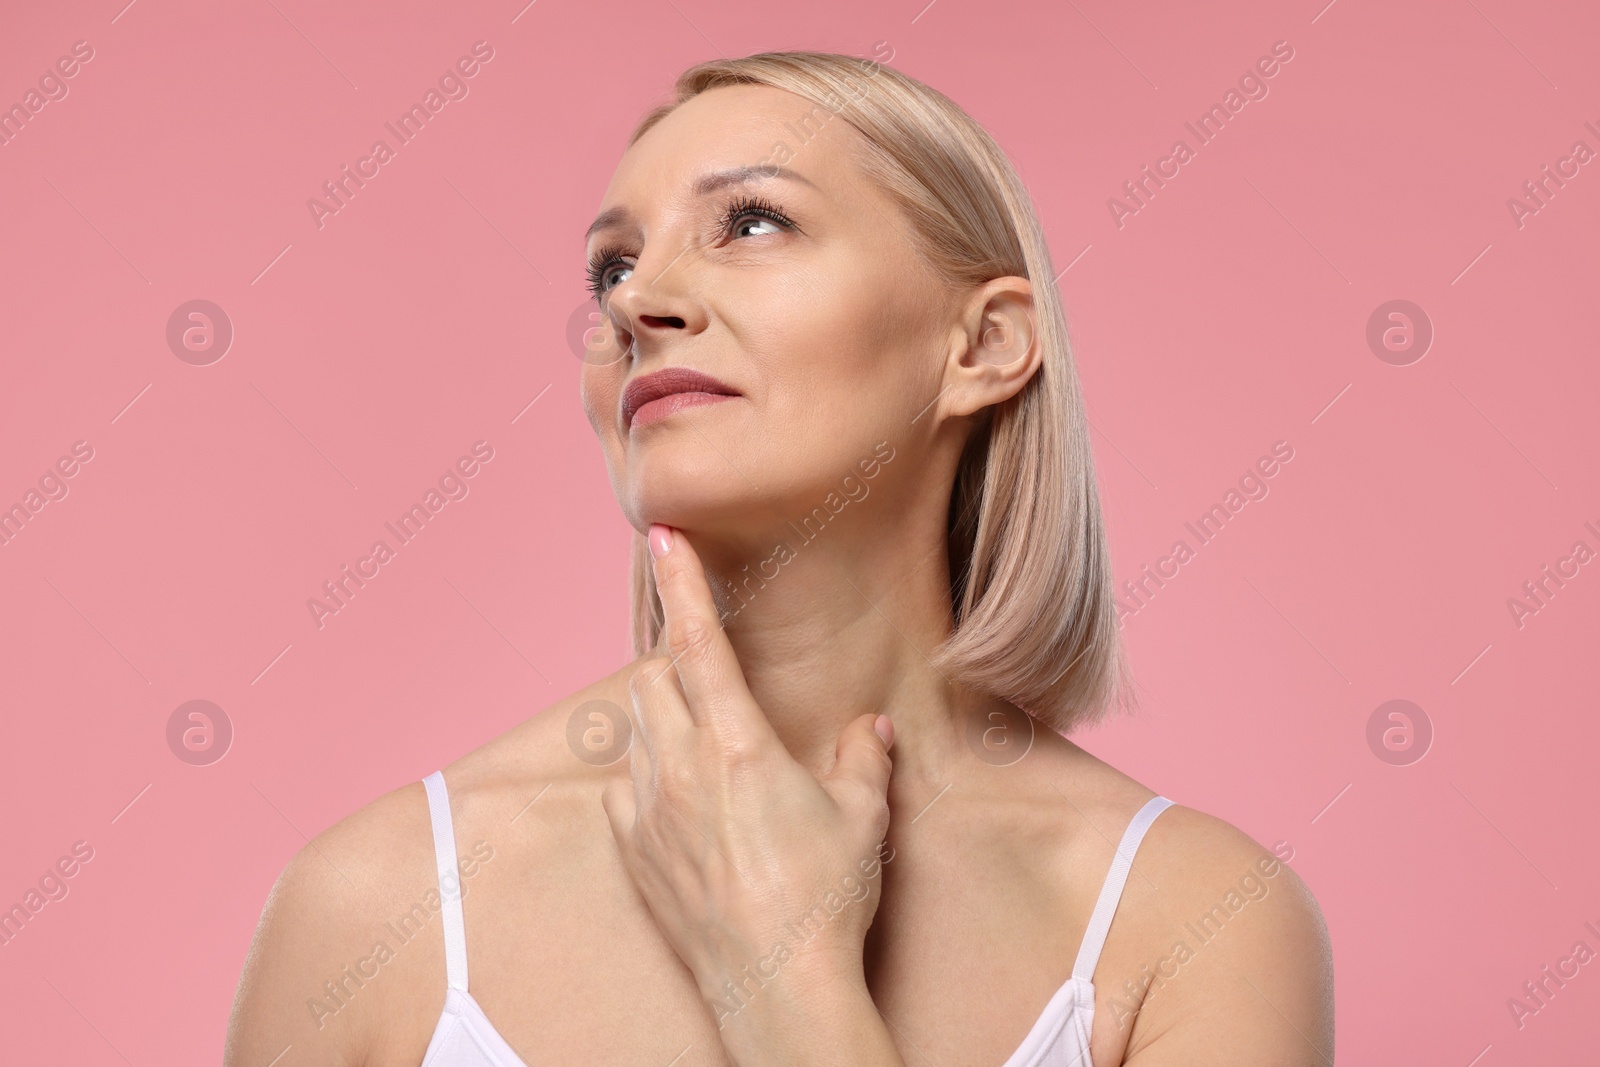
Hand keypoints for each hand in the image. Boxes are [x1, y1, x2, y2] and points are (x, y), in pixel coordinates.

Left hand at [600, 523, 895, 1033]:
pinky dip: (642, 778)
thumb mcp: (862, 817)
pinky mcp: (632, 853)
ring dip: (659, 720)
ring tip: (701, 743)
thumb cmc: (825, 900)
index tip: (664, 536)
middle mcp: (680, 769)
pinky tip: (676, 799)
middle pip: (650, 677)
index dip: (682, 582)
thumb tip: (874, 729)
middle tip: (709, 678)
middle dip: (674, 663)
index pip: (698, 643)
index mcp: (738, 746)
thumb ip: (866, 758)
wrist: (776, 988)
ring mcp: (648, 813)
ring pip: (633, 732)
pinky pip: (620, 791)